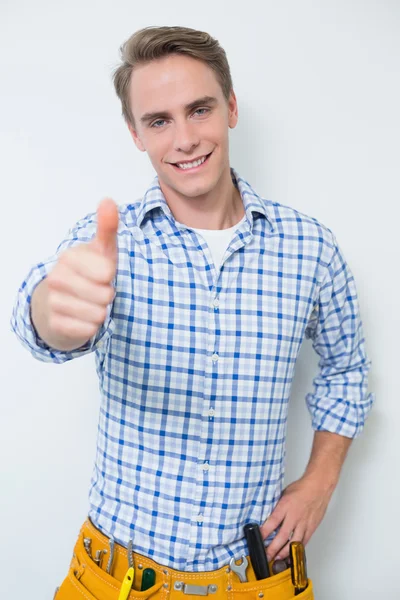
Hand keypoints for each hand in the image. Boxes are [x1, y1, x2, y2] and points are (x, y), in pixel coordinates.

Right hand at [45, 198, 118, 342]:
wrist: (60, 299)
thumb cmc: (88, 272)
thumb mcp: (101, 250)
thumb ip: (107, 227)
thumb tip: (108, 201)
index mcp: (69, 257)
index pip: (107, 273)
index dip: (110, 276)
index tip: (100, 273)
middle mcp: (56, 278)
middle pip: (105, 296)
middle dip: (106, 295)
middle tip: (95, 290)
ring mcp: (53, 302)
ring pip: (98, 315)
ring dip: (100, 312)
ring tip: (89, 303)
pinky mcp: (55, 324)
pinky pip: (89, 330)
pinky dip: (91, 326)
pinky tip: (81, 317)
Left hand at [260, 476, 333, 561]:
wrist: (319, 487)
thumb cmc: (301, 488)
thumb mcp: (284, 494)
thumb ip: (277, 506)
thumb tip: (268, 515)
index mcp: (285, 506)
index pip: (272, 521)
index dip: (264, 532)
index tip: (257, 539)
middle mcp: (294, 516)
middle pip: (282, 536)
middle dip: (273, 548)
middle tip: (266, 555)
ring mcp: (304, 523)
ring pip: (293, 542)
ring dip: (284, 552)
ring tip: (277, 559)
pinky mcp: (311, 527)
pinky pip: (303, 541)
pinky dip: (297, 549)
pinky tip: (292, 554)